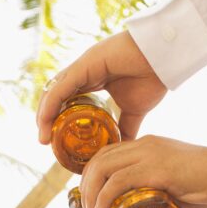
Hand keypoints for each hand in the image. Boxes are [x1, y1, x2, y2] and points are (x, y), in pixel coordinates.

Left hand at [36, 31, 166, 143]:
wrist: (163, 59)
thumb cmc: (152, 78)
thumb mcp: (135, 110)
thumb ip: (126, 127)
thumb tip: (123, 148)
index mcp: (93, 80)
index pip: (66, 100)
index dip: (58, 118)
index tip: (55, 140)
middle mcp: (83, 73)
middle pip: (56, 96)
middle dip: (47, 118)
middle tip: (45, 141)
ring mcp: (82, 67)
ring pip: (54, 92)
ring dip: (45, 114)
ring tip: (43, 136)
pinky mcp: (84, 65)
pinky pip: (61, 87)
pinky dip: (51, 104)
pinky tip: (46, 121)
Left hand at [80, 135, 206, 207]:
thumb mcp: (176, 184)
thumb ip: (159, 192)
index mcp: (148, 145)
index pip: (108, 154)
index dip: (93, 175)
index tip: (89, 198)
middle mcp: (145, 145)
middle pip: (99, 159)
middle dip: (86, 186)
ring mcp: (149, 155)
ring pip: (103, 168)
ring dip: (90, 195)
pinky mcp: (156, 169)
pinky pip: (118, 181)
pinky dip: (103, 198)